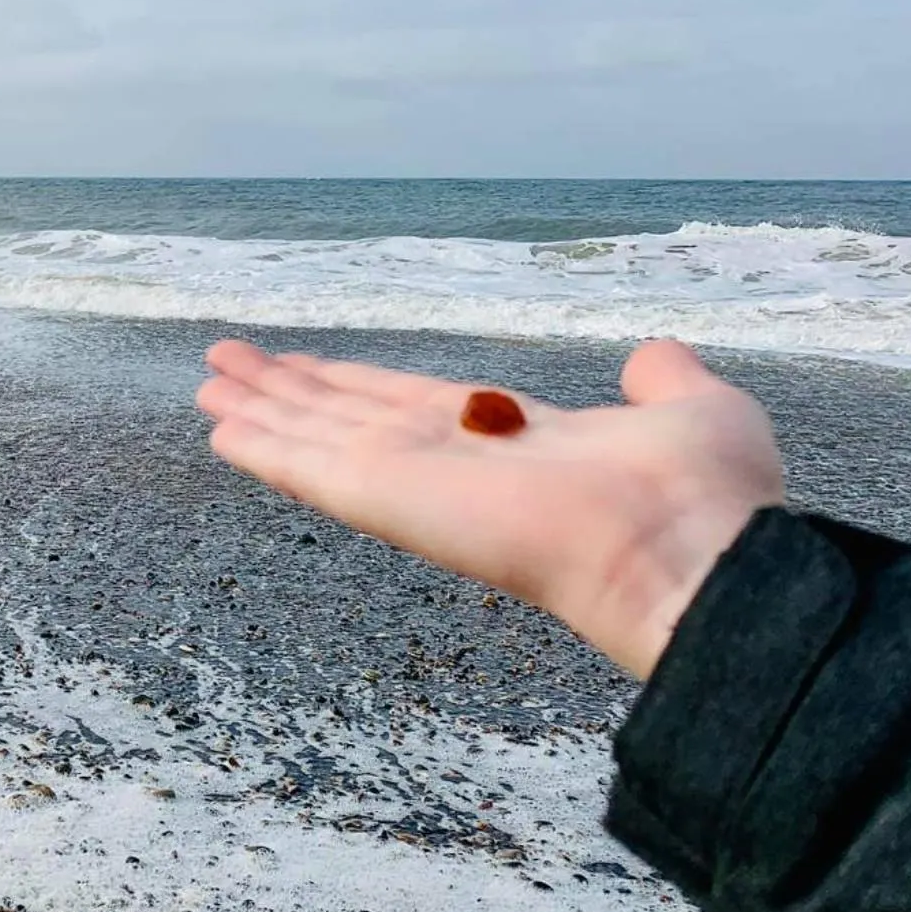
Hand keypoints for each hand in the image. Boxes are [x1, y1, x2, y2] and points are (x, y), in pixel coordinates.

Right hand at [196, 339, 785, 678]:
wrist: (691, 556)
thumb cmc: (705, 496)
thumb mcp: (696, 409)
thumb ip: (664, 380)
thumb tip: (650, 355)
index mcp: (512, 442)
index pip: (413, 406)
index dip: (356, 384)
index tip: (309, 366)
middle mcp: (454, 463)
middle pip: (349, 417)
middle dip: (289, 391)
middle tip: (226, 365)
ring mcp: (418, 484)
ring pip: (319, 438)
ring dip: (261, 411)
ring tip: (205, 385)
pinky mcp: (392, 500)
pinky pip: (312, 469)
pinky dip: (264, 448)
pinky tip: (220, 430)